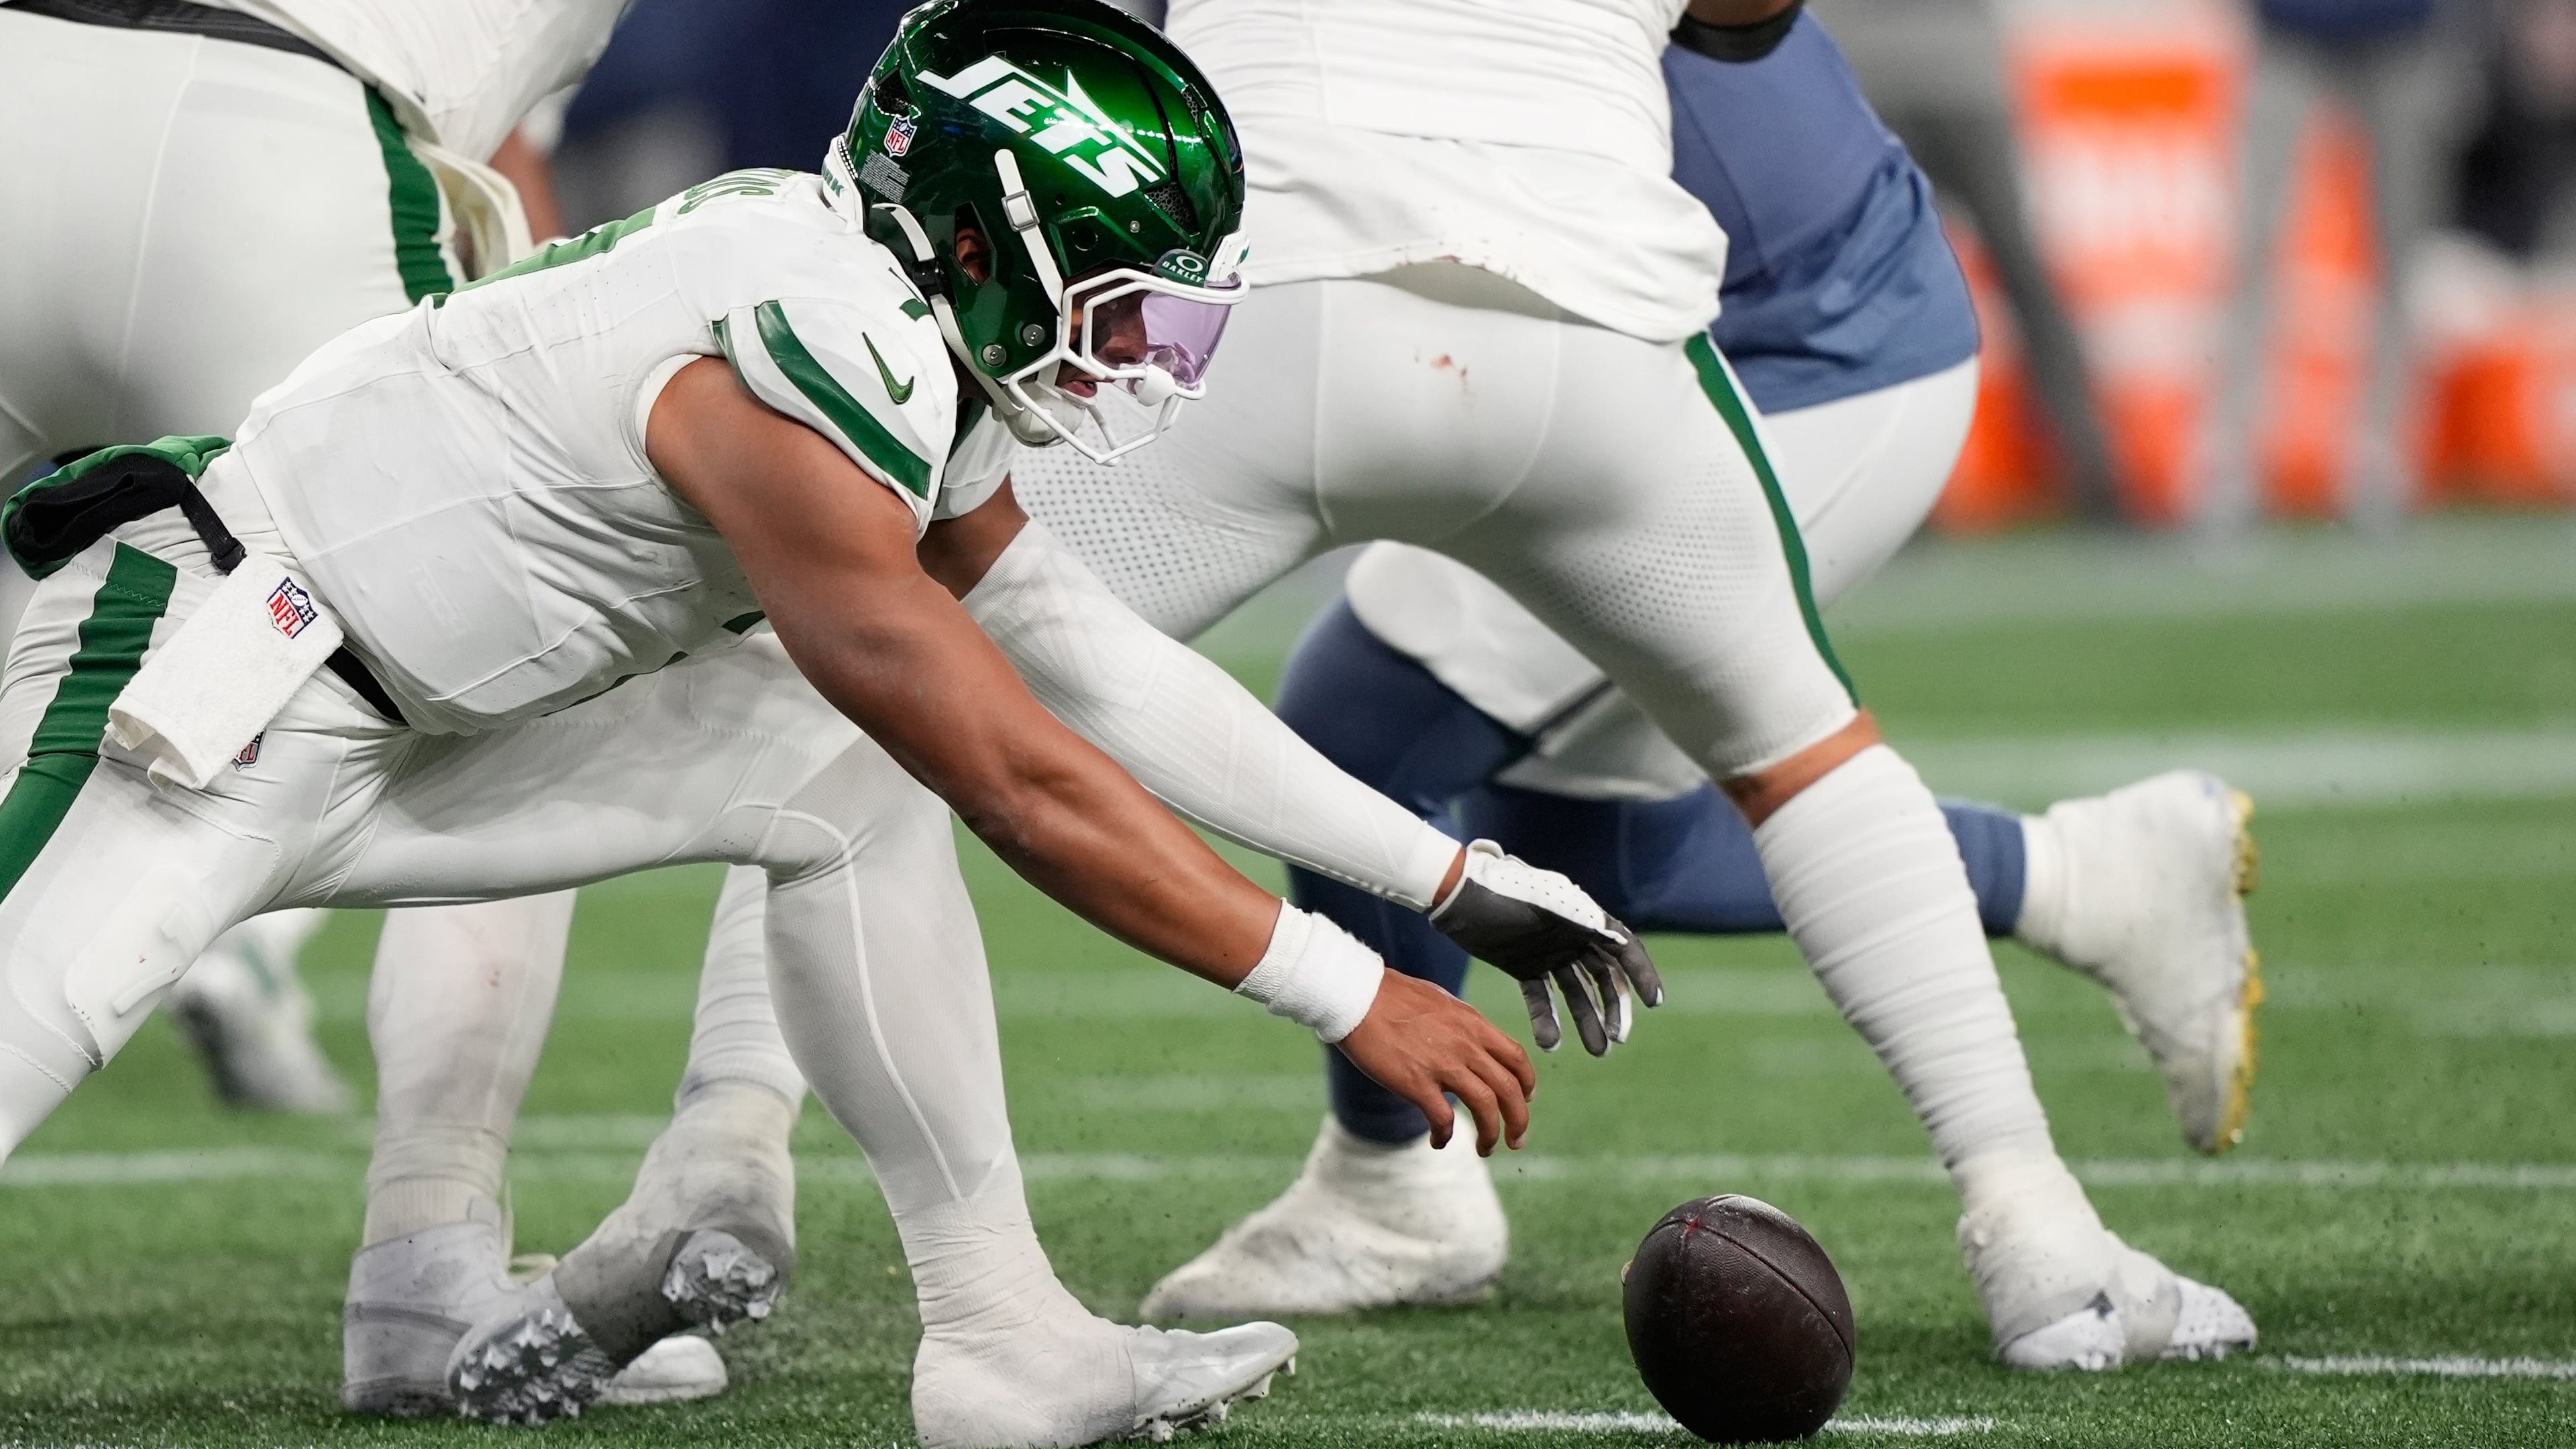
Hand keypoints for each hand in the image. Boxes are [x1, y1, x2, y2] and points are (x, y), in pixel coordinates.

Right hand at [1333, 971, 1536, 1153]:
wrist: (1356, 996)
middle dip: (1519, 1120)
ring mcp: (1442, 1064)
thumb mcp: (1440, 1002)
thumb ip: (1461, 1025)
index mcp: (1473, 1023)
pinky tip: (1438, 1141)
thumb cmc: (1391, 996)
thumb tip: (1470, 1042)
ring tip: (1485, 1149)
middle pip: (1510, 1089)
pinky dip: (1445, 1135)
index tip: (1525, 1099)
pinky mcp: (1416, 1083)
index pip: (1517, 1057)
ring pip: (1485, 1107)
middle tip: (1516, 1139)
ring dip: (1491, 1134)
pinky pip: (1443, 1118)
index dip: (1527, 1083)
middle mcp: (1465, 1044)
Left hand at [1428, 840, 1663, 1056]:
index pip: (1624, 949)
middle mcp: (1571, 937)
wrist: (1458, 895)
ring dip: (1588, 1021)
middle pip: (1604, 978)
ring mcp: (1548, 953)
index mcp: (1584, 918)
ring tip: (1597, 1051)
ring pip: (1576, 993)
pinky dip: (1548, 1020)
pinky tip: (1551, 1044)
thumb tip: (1622, 940)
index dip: (1641, 974)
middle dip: (1615, 1009)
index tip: (1653, 1003)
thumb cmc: (1504, 891)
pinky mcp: (1523, 966)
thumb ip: (1583, 919)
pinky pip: (1542, 998)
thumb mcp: (1546, 902)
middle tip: (1617, 1039)